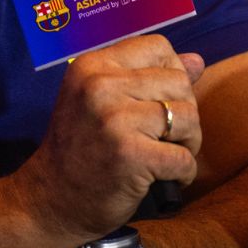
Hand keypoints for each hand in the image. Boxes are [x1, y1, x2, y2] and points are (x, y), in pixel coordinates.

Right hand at [13, 35, 203, 240]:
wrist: (50, 199)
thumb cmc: (81, 149)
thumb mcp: (102, 102)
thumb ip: (147, 77)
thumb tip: (197, 61)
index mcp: (92, 66)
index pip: (158, 47)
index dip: (171, 74)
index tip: (158, 102)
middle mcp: (100, 85)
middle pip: (179, 83)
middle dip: (183, 113)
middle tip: (163, 138)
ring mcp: (114, 119)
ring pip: (188, 117)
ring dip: (187, 143)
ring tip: (165, 156)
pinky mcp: (130, 155)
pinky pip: (184, 158)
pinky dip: (183, 173)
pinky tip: (164, 178)